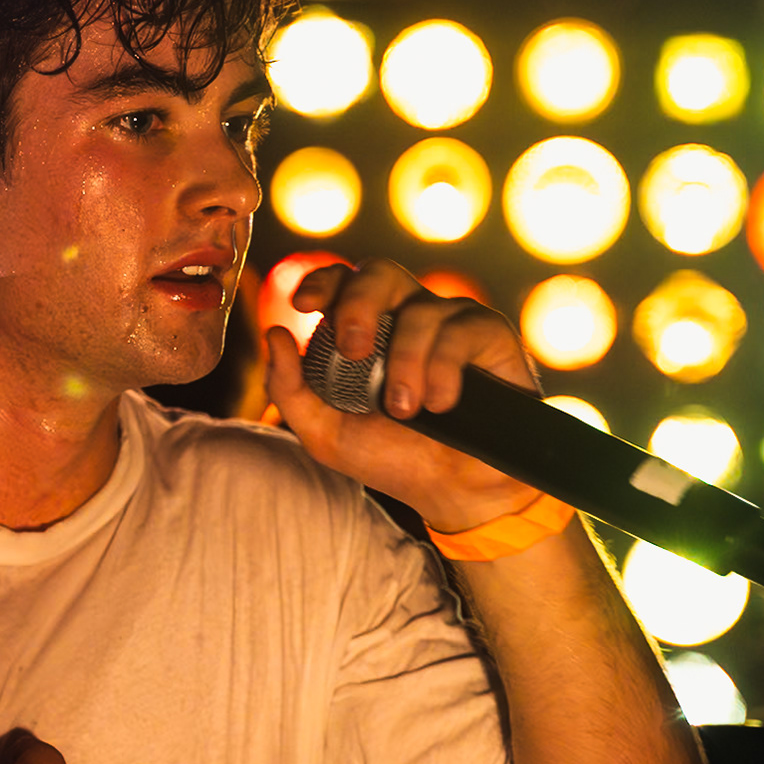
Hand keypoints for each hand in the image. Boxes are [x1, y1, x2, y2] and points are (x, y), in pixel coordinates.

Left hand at [263, 258, 541, 530]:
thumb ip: (290, 387)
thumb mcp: (325, 432)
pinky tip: (441, 404)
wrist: (452, 491)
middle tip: (353, 350)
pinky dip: (443, 369)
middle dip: (359, 304)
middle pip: (380, 272)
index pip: (341, 281)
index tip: (304, 306)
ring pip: (421, 311)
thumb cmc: (390, 456)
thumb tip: (275, 333)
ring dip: (406, 363)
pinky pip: (461, 332)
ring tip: (406, 410)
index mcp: (366, 327)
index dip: (321, 281)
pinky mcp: (488, 334)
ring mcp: (448, 320)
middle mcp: (406, 313)